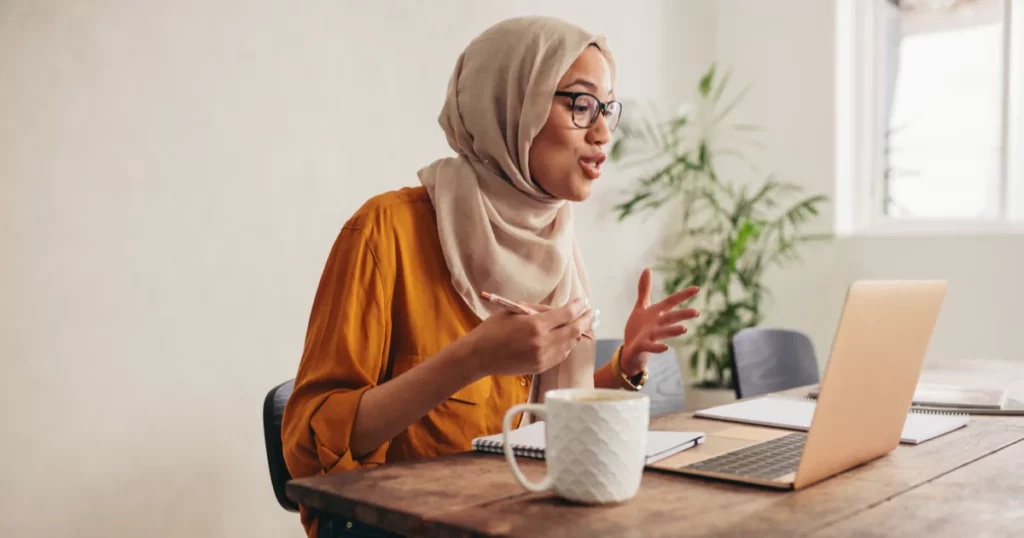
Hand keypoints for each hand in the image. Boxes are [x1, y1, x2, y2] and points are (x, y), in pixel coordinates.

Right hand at [460, 299, 593, 377]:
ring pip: (570, 344)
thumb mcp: (515, 310)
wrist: (479, 356)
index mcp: (536, 325)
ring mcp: (543, 357)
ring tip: (583, 325)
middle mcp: (543, 342)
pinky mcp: (541, 367)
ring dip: (578, 333)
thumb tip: (559, 310)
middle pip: (574, 330)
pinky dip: (568, 346)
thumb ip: (539, 310)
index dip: (578, 307)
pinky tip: (569, 339)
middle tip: (592, 313)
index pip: (566, 314)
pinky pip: (561, 356)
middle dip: (585, 320)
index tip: (584, 301)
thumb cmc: (493, 329)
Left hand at [620, 268, 700, 376]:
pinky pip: (650, 346)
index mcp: (657, 313)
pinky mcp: (642, 346)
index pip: (671, 302)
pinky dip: (657, 347)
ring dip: (673, 331)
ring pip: (663, 332)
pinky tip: (666, 348)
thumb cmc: (639, 328)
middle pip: (670, 318)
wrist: (630, 350)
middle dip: (682, 315)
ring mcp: (650, 336)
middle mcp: (656, 324)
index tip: (697, 288)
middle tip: (696, 312)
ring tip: (684, 329)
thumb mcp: (641, 307)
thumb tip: (648, 268)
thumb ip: (644, 289)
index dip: (683, 295)